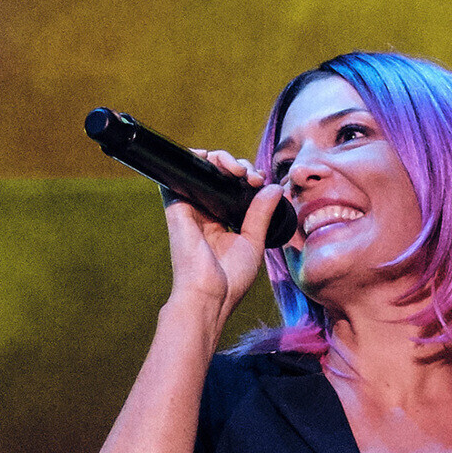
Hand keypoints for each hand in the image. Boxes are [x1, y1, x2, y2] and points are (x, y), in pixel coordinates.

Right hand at [163, 150, 286, 317]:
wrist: (210, 295)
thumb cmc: (231, 278)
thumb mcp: (253, 242)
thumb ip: (261, 213)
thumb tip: (274, 187)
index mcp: (221, 222)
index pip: (234, 189)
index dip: (249, 178)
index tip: (263, 182)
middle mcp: (204, 212)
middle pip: (219, 176)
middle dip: (239, 167)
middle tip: (253, 176)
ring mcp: (190, 208)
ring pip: (202, 170)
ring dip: (222, 160)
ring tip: (239, 169)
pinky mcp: (177, 205)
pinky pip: (180, 173)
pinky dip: (195, 159)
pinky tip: (211, 158)